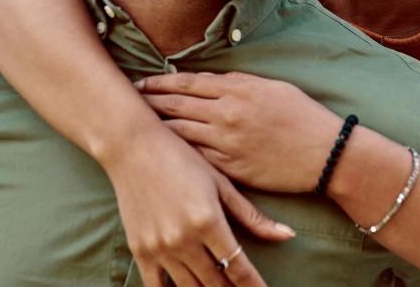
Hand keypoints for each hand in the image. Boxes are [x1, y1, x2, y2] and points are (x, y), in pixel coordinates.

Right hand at [100, 125, 293, 286]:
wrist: (133, 147)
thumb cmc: (182, 159)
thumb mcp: (221, 183)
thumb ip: (252, 216)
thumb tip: (287, 236)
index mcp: (208, 221)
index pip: (238, 268)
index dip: (254, 286)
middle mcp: (183, 239)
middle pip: (215, 284)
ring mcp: (159, 247)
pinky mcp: (139, 250)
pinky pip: (156, 286)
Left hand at [137, 72, 345, 193]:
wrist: (326, 153)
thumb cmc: (303, 117)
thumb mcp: (272, 88)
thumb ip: (238, 83)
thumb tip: (210, 82)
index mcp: (237, 89)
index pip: (187, 83)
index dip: (160, 83)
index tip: (142, 83)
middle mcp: (227, 113)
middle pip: (176, 105)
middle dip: (149, 102)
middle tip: (127, 101)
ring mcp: (226, 142)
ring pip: (179, 132)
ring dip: (155, 128)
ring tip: (135, 127)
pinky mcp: (230, 168)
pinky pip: (195, 158)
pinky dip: (176, 153)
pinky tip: (162, 152)